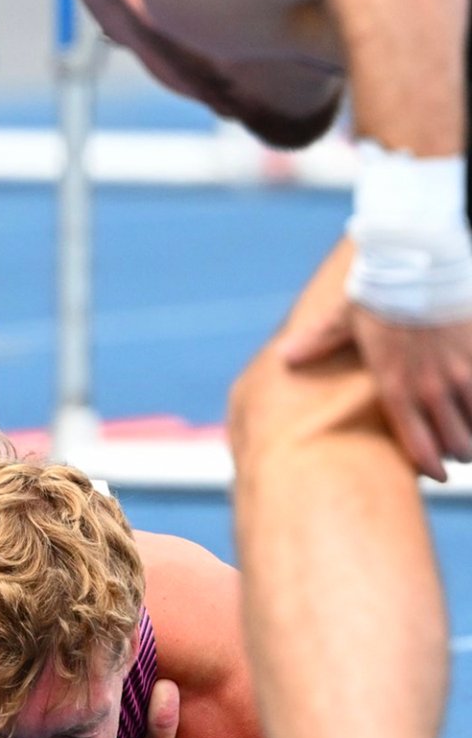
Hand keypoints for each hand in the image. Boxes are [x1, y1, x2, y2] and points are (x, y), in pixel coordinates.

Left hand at [282, 297, 471, 481]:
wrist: (417, 261)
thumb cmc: (377, 291)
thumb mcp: (342, 320)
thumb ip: (317, 343)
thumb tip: (285, 357)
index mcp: (394, 385)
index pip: (416, 441)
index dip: (428, 464)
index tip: (436, 476)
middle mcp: (428, 386)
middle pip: (454, 440)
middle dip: (456, 452)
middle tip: (454, 453)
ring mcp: (458, 371)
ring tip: (469, 436)